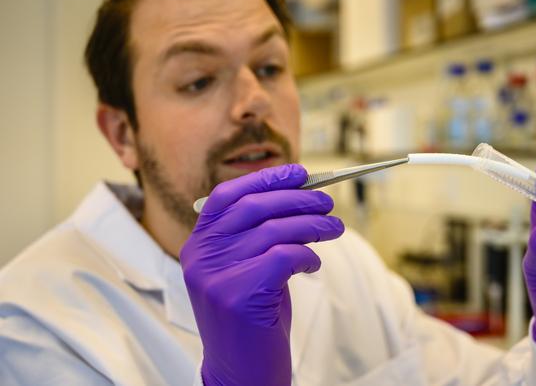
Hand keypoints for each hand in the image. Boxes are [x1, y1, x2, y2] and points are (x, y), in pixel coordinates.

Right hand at [180, 164, 344, 384]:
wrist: (241, 374)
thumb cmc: (252, 319)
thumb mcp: (247, 269)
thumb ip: (260, 234)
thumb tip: (300, 195)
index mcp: (198, 246)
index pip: (227, 196)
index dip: (264, 179)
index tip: (298, 172)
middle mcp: (200, 257)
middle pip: (254, 207)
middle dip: (298, 199)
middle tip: (328, 202)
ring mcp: (216, 276)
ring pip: (275, 230)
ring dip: (313, 225)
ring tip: (335, 228)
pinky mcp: (238, 296)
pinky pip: (284, 256)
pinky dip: (307, 254)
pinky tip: (313, 264)